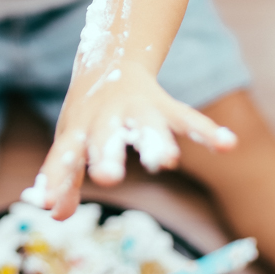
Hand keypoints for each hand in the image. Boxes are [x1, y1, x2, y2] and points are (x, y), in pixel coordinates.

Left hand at [24, 63, 236, 219]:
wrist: (108, 58)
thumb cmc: (87, 115)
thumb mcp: (71, 142)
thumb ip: (64, 179)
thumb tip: (54, 215)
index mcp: (78, 130)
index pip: (63, 156)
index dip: (54, 180)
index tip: (46, 204)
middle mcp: (105, 118)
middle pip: (105, 138)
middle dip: (107, 157)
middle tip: (107, 178)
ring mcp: (135, 110)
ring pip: (147, 126)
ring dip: (156, 142)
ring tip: (166, 161)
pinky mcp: (163, 105)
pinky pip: (188, 118)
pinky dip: (208, 131)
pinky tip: (229, 144)